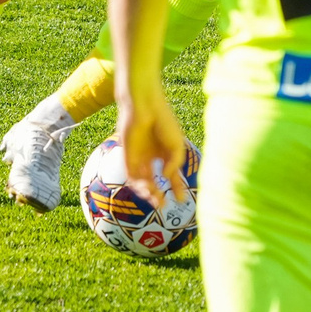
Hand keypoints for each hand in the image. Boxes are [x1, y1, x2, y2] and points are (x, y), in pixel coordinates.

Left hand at [119, 91, 192, 209]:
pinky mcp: (128, 155)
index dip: (177, 187)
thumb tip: (166, 177)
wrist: (145, 106)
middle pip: (153, 180)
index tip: (182, 200)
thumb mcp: (176, 145)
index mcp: (164, 152)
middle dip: (157, 194)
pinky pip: (131, 175)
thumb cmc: (164, 121)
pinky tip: (148, 186)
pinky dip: (139, 184)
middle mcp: (151, 156)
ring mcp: (139, 156)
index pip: (171, 174)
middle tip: (164, 205)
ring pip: (141, 181)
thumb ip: (174, 164)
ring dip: (148, 192)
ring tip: (156, 198)